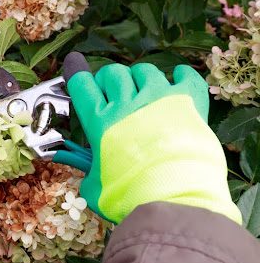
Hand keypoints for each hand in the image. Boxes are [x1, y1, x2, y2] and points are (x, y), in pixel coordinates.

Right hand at [59, 52, 240, 223]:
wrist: (174, 197)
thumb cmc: (130, 195)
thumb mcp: (95, 189)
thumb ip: (91, 176)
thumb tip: (91, 179)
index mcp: (100, 122)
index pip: (81, 85)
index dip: (76, 73)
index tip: (75, 65)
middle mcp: (126, 104)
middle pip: (113, 73)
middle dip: (110, 79)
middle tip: (114, 93)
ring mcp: (158, 98)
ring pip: (144, 70)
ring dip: (140, 79)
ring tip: (145, 93)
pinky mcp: (188, 100)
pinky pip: (185, 75)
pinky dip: (181, 75)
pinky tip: (177, 81)